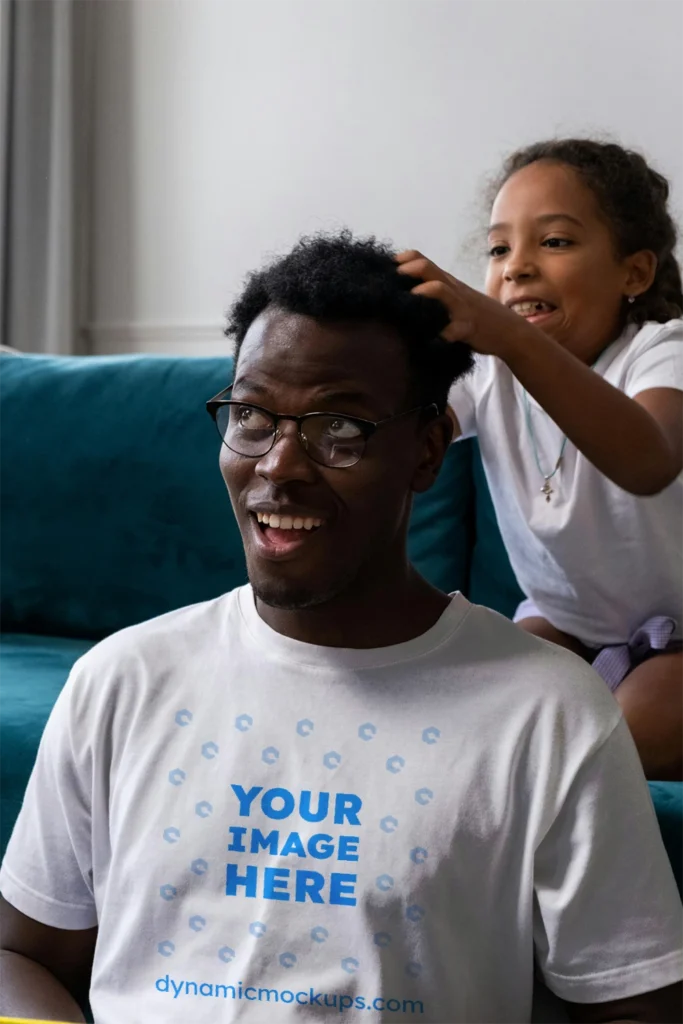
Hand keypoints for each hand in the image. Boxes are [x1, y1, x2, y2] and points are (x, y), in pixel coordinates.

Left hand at [396, 250, 536, 358]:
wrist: (509, 330)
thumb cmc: (476, 315)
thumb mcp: (455, 298)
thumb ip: (435, 294)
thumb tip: (402, 295)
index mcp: (447, 283)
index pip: (421, 260)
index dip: (402, 260)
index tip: (384, 269)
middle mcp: (452, 290)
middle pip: (428, 268)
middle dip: (407, 270)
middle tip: (389, 281)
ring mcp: (460, 307)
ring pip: (440, 290)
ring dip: (421, 293)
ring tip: (407, 302)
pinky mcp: (467, 328)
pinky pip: (452, 330)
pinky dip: (439, 336)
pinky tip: (427, 342)